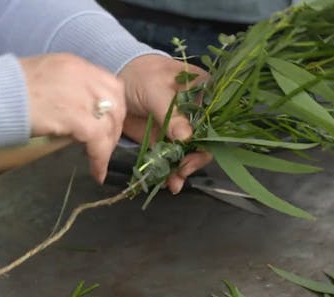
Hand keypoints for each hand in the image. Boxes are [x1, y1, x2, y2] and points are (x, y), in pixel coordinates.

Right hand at [19, 54, 125, 183]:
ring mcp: (80, 95)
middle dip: (115, 126)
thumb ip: (62, 89)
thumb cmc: (4, 90)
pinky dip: (100, 158)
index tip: (107, 124)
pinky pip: (98, 141)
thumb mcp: (41, 78)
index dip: (113, 107)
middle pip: (116, 102)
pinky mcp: (75, 117)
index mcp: (73, 65)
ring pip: (110, 123)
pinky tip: (97, 171)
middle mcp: (82, 76)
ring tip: (100, 161)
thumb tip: (71, 110)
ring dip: (108, 145)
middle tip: (106, 144)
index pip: (108, 84)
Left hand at [118, 54, 212, 193]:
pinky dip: (169, 171)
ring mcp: (181, 129)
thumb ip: (172, 114)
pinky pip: (171, 159)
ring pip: (188, 154)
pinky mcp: (165, 140)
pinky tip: (166, 181)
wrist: (118, 81)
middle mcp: (197, 114)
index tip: (196, 154)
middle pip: (204, 142)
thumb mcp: (156, 90)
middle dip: (194, 160)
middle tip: (182, 171)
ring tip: (173, 183)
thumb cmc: (142, 76)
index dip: (209, 140)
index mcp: (204, 94)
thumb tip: (187, 137)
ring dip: (181, 170)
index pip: (215, 121)